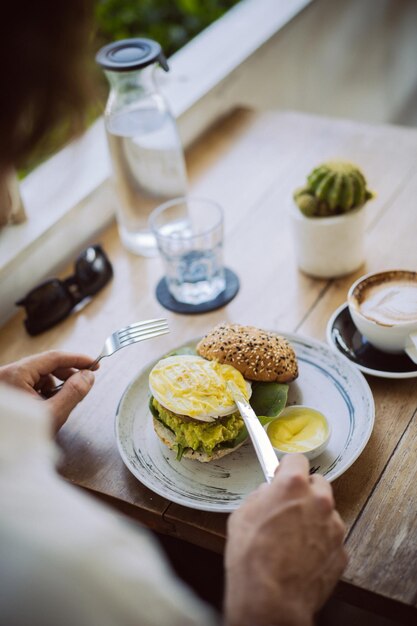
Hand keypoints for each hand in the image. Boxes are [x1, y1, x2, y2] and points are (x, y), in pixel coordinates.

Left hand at [0, 351, 96, 431]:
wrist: (6, 454)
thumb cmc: (19, 437)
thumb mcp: (53, 414)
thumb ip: (73, 392)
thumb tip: (88, 376)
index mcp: (16, 374)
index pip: (53, 357)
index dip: (77, 359)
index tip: (94, 364)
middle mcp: (9, 374)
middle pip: (47, 366)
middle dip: (67, 375)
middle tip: (84, 383)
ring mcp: (9, 383)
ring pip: (40, 377)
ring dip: (55, 386)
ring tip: (60, 403)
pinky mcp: (11, 394)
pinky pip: (33, 385)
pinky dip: (45, 393)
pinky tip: (48, 407)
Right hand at [225, 454, 346, 625]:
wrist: (270, 600)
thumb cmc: (251, 558)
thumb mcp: (242, 516)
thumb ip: (260, 497)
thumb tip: (267, 494)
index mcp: (293, 485)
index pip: (297, 459)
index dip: (287, 467)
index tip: (283, 473)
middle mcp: (319, 501)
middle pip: (318, 483)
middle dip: (304, 492)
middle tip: (287, 507)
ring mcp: (334, 526)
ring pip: (326, 512)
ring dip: (314, 518)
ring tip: (292, 539)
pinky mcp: (342, 551)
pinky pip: (331, 539)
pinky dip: (320, 543)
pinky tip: (302, 556)